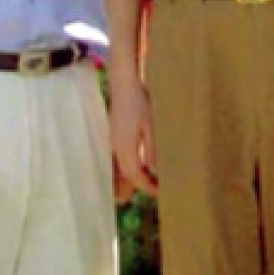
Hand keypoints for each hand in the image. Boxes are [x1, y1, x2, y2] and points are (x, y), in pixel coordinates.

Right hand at [110, 74, 158, 195]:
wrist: (124, 83)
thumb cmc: (139, 102)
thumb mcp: (151, 126)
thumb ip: (152, 149)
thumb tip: (155, 169)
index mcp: (125, 148)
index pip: (135, 176)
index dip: (148, 186)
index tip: (161, 191)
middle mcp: (115, 148)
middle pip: (125, 176)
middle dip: (139, 185)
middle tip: (156, 188)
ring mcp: (113, 142)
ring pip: (121, 168)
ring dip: (134, 177)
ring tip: (150, 180)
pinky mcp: (114, 135)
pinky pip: (119, 158)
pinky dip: (129, 166)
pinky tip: (141, 164)